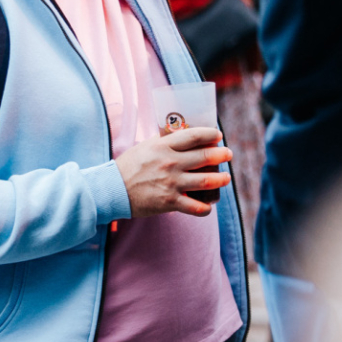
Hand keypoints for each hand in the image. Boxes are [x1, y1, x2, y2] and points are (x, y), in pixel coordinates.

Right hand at [116, 128, 231, 218]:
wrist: (113, 189)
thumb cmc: (129, 165)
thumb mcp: (146, 146)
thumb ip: (164, 141)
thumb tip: (181, 134)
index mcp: (164, 146)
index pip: (194, 135)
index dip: (210, 134)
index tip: (218, 135)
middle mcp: (170, 162)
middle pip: (205, 156)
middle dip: (222, 155)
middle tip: (228, 154)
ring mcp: (171, 183)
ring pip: (206, 181)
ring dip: (221, 179)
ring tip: (225, 178)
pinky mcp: (169, 202)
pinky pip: (195, 207)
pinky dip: (205, 207)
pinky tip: (208, 205)